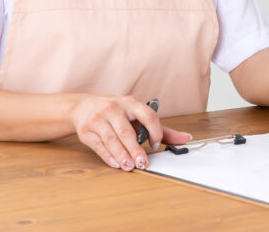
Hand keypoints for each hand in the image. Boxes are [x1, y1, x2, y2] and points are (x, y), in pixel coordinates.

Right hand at [70, 95, 191, 170]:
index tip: (156, 145)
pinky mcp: (87, 130)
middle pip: (127, 131)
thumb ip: (160, 128)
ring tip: (130, 166)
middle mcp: (114, 108)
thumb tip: (185, 139)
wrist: (83, 107)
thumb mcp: (136, 115)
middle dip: (135, 149)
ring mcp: (98, 118)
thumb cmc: (116, 112)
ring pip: (112, 139)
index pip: (147, 115)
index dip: (154, 131)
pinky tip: (116, 163)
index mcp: (130, 102)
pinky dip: (108, 156)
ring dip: (122, 155)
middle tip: (143, 163)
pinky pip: (99, 145)